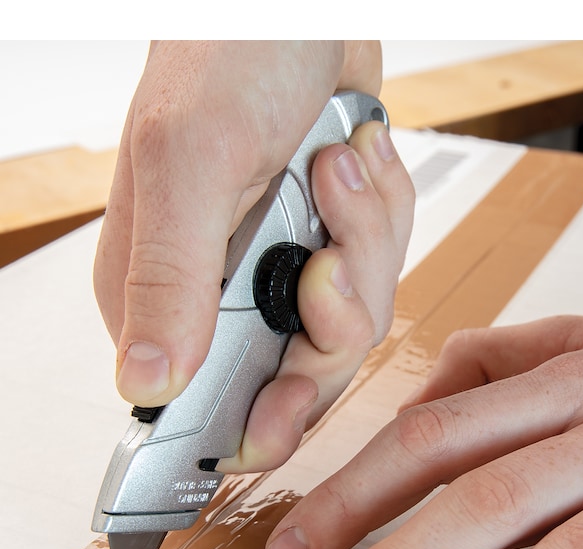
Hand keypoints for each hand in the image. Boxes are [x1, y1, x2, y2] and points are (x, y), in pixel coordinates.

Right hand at [94, 40, 413, 472]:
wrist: (299, 5)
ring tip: (338, 170)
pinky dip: (382, 216)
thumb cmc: (228, 53)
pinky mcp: (331, 242)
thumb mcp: (190, 163)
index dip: (257, 420)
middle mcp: (226, 290)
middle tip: (329, 260)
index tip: (285, 411)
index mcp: (169, 289)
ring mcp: (285, 268)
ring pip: (354, 319)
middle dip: (333, 319)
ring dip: (362, 245)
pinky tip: (357, 161)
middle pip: (302, 372)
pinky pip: (381, 268)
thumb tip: (148, 382)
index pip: (209, 402)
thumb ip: (170, 280)